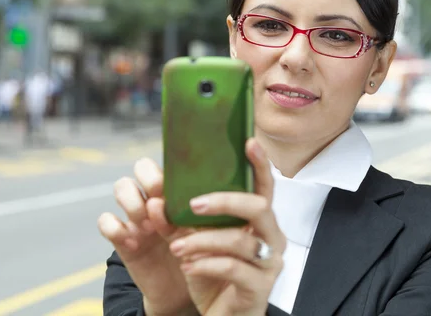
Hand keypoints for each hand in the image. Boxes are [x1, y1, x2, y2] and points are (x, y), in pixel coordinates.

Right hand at [97, 158, 195, 315]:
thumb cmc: (203, 256)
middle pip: (141, 166)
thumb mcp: (209, 233)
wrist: (184, 292)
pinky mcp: (122, 238)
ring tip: (150, 227)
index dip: (172, 171)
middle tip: (161, 202)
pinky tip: (135, 244)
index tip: (183, 192)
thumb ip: (207, 216)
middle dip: (150, 179)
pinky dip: (116, 228)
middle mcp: (157, 197)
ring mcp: (137, 216)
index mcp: (180, 192)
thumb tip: (210, 199)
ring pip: (122, 186)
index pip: (173, 162)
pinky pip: (105, 221)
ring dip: (134, 203)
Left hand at [168, 138, 286, 315]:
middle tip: (193, 204)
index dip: (259, 164)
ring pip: (240, 241)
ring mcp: (269, 264)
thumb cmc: (214, 275)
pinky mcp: (259, 288)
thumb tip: (157, 200)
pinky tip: (188, 265)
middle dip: (225, 201)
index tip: (248, 141)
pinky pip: (232, 269)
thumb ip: (183, 222)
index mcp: (261, 223)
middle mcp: (272, 239)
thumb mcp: (196, 243)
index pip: (266, 188)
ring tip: (178, 247)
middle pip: (259, 207)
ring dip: (203, 240)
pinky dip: (205, 264)